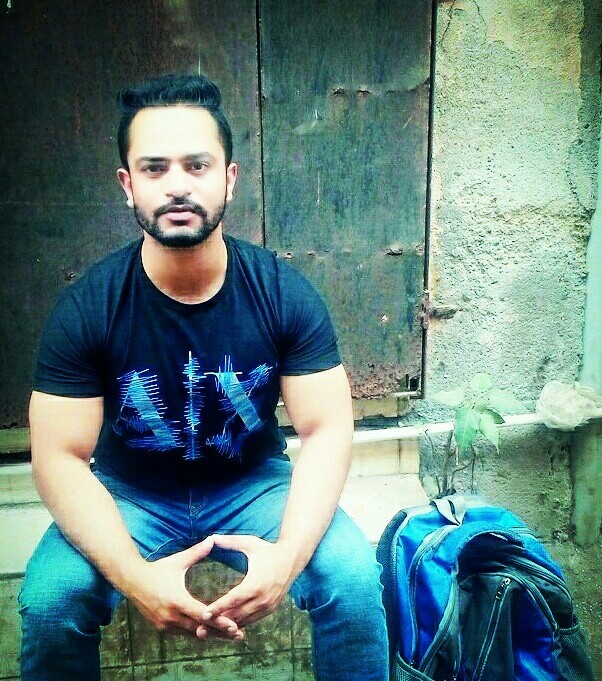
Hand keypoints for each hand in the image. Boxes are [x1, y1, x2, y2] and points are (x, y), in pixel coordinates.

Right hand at [126, 537, 243, 640]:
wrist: (132, 580)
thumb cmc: (158, 569)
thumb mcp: (178, 561)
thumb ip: (196, 552)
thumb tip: (212, 538)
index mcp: (177, 600)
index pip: (202, 615)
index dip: (219, 621)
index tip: (235, 626)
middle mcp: (171, 616)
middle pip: (201, 629)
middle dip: (220, 632)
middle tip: (239, 634)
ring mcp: (166, 625)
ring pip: (193, 634)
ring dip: (210, 635)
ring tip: (229, 636)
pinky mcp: (162, 628)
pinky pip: (183, 634)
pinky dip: (197, 633)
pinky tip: (210, 633)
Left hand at [204, 535, 296, 627]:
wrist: (292, 558)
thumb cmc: (268, 550)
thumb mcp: (249, 543)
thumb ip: (230, 542)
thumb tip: (211, 537)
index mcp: (255, 583)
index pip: (233, 600)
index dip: (217, 608)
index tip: (203, 615)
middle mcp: (262, 598)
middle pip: (236, 615)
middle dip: (218, 623)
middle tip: (199, 630)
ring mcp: (267, 606)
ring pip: (244, 621)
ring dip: (227, 627)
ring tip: (209, 632)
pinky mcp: (271, 609)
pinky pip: (252, 620)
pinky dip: (239, 624)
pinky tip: (226, 628)